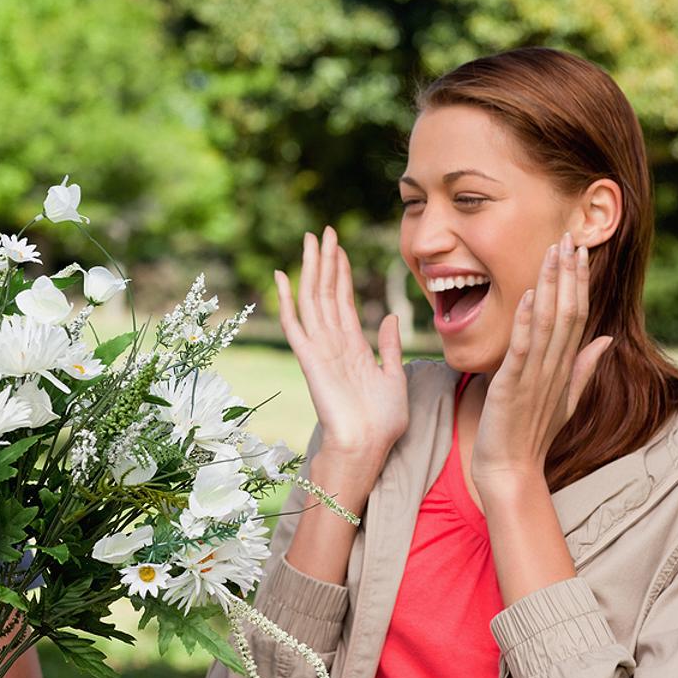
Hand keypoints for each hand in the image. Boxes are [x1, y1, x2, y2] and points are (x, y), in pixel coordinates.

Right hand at [275, 227, 407, 508]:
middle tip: (323, 231)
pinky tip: (283, 276)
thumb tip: (392, 318)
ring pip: (313, 300)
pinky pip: (296, 324)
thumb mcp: (394, 375)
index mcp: (352, 346)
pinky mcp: (310, 359)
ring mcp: (319, 350)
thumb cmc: (382, 421)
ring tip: (311, 241)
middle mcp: (332, 343)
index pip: (344, 300)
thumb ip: (391, 346)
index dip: (342, 272)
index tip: (339, 246)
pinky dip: (288, 300)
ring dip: (312, 269)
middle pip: (326, 293)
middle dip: (325, 261)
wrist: (368, 446)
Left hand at [471, 232, 612, 499]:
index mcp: (565, 367)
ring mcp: (535, 376)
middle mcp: (555, 368)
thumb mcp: (565, 398)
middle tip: (568, 238)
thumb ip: (585, 368)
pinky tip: (527, 296)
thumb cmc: (532, 434)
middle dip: (568, 275)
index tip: (578, 252)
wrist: (512, 469)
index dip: (578, 283)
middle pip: (568, 312)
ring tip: (552, 254)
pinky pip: (522, 349)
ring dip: (549, 287)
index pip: (577, 316)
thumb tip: (607, 340)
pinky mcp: (512, 386)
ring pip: (548, 324)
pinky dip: (525, 322)